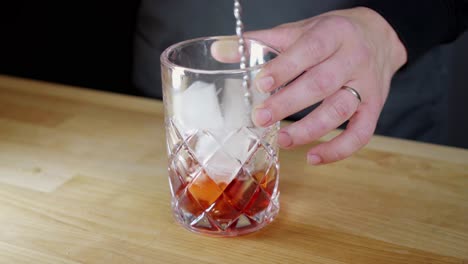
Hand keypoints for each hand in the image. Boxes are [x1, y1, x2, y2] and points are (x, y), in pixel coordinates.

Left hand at [247, 7, 406, 164]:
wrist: (377, 36)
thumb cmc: (329, 36)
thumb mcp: (297, 31)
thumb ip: (259, 42)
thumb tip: (219, 51)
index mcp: (333, 33)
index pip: (309, 50)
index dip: (285, 67)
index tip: (260, 84)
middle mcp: (354, 58)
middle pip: (322, 83)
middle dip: (288, 103)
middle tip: (260, 118)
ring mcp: (367, 85)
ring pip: (339, 110)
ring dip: (309, 129)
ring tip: (282, 140)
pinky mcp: (373, 107)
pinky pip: (361, 133)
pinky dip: (338, 149)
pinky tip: (313, 157)